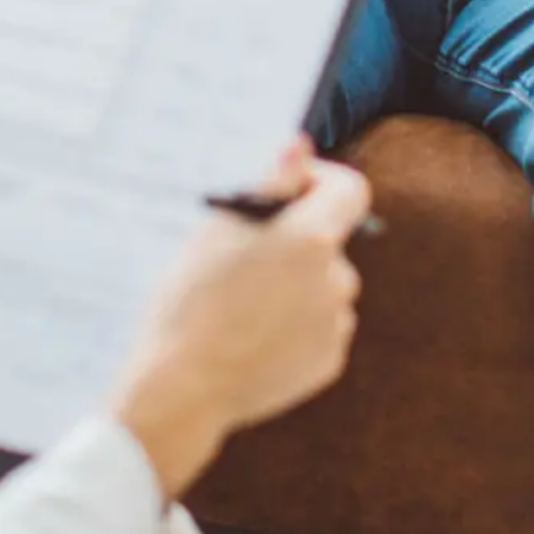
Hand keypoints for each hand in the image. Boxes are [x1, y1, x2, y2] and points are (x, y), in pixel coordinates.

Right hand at [111, 139, 371, 498]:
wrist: (182, 389)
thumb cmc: (191, 301)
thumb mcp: (220, 230)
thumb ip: (271, 183)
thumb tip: (301, 144)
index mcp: (312, 239)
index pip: (351, 190)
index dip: (321, 183)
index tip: (289, 194)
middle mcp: (337, 279)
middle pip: (332, 242)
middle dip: (299, 242)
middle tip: (246, 260)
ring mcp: (336, 325)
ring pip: (325, 287)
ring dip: (298, 286)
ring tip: (243, 306)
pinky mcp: (330, 362)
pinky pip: (321, 327)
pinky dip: (297, 325)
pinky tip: (254, 337)